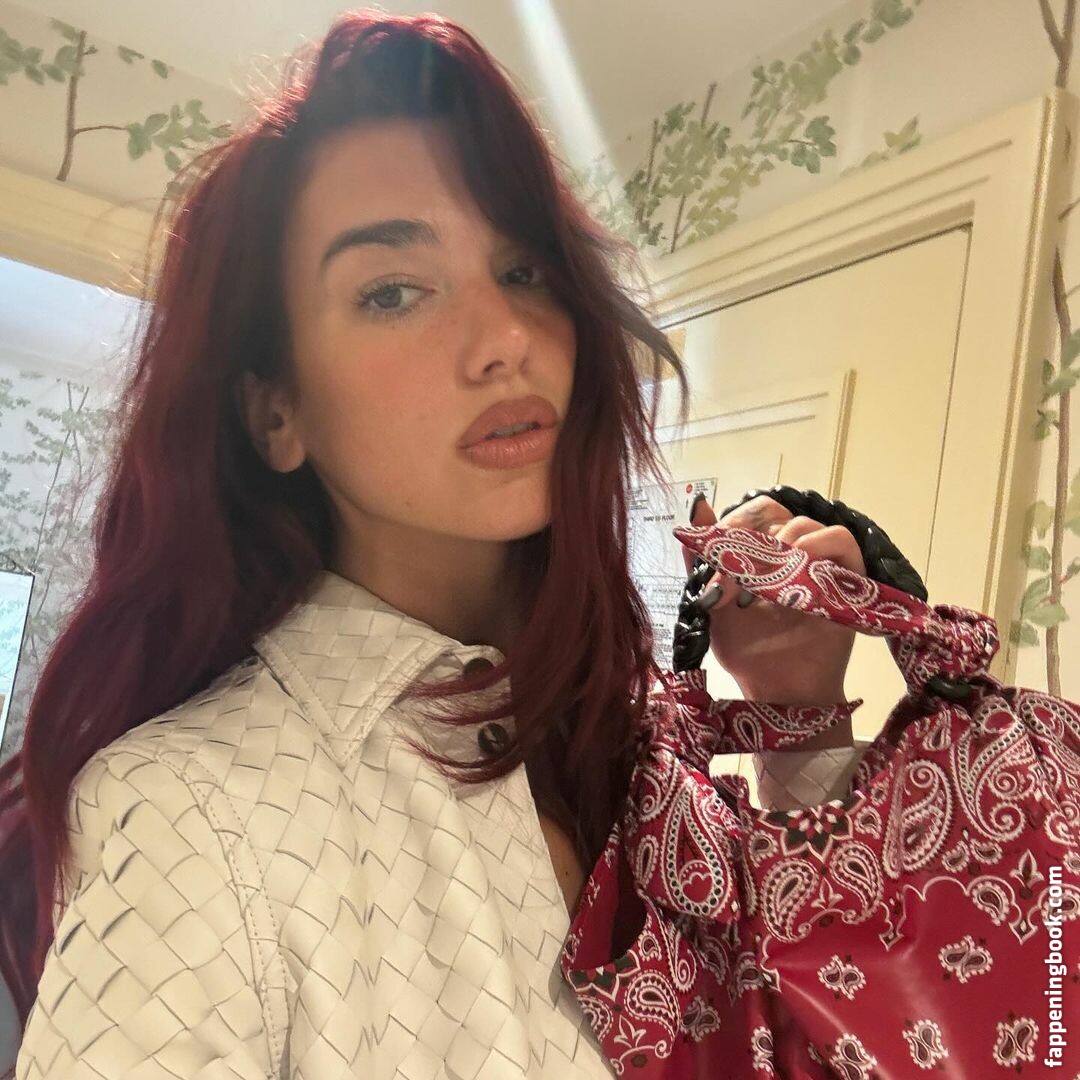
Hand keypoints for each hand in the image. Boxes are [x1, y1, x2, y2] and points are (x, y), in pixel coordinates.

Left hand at [680, 494, 865, 732]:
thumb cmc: (746, 649)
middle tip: (734, 567)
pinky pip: (842, 540)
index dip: (731, 523)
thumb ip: (700, 559)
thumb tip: (698, 504)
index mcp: (760, 552)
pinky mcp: (851, 578)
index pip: (749, 514)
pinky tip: (797, 567)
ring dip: (779, 544)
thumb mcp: (711, 601)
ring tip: (763, 578)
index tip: (713, 552)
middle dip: (748, 533)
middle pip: (776, 511)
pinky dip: (818, 545)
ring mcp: (822, 562)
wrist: (775, 690)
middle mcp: (792, 551)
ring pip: (806, 523)